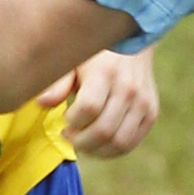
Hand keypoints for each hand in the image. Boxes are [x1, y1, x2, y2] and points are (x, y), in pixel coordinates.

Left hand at [39, 48, 158, 158]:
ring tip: (83, 142)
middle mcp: (128, 89)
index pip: (88, 109)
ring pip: (118, 142)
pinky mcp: (151, 113)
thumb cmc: (94, 55)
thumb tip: (42, 104)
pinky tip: (98, 144)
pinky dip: (112, 150)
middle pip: (103, 130)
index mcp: (105, 72)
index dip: (72, 121)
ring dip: (96, 150)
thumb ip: (58, 84)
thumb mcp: (72, 61)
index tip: (64, 119)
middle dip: (80, 141)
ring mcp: (142, 102)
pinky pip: (131, 143)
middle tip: (69, 136)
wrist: (132, 44)